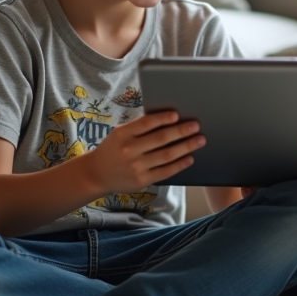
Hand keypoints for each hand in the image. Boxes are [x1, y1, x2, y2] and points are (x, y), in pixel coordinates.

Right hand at [86, 110, 203, 192]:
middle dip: (181, 131)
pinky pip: (165, 171)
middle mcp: (129, 150)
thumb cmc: (114, 149)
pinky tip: (190, 158)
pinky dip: (180, 164)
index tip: (177, 115)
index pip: (146, 123)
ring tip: (199, 140)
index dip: (163, 119)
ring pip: (167, 155)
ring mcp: (136, 167)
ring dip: (186, 147)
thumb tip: (168, 119)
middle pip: (161, 139)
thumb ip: (139, 128)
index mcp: (123, 134)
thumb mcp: (120, 134)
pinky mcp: (142, 180)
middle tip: (196, 126)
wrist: (97, 174)